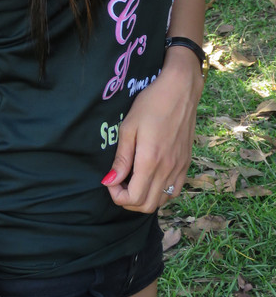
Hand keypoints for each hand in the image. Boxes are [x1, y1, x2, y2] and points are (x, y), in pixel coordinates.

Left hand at [101, 49, 202, 212]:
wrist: (180, 91)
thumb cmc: (151, 104)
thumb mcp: (129, 127)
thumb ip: (121, 158)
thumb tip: (110, 180)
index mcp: (150, 161)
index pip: (133, 198)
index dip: (117, 195)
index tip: (110, 180)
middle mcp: (167, 170)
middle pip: (146, 205)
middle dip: (128, 201)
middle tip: (119, 183)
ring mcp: (179, 168)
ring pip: (161, 201)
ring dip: (144, 198)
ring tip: (134, 180)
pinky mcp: (186, 164)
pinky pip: (174, 191)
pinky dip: (160, 193)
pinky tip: (151, 178)